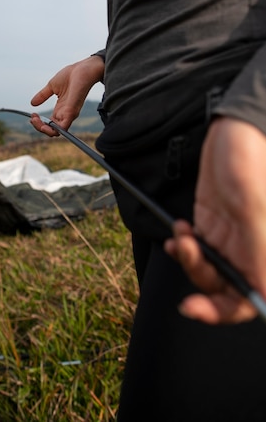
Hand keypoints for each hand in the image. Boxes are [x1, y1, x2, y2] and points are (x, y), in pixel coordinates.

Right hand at [30, 55, 103, 135]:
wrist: (82, 69)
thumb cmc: (71, 76)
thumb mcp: (52, 86)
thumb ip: (43, 96)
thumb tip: (32, 103)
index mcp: (60, 109)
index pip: (49, 123)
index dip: (39, 122)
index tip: (32, 114)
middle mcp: (65, 114)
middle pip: (51, 130)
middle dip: (38, 127)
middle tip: (32, 118)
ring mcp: (69, 114)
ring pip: (55, 132)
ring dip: (42, 129)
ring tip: (35, 119)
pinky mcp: (72, 113)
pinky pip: (62, 128)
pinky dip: (51, 128)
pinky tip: (42, 121)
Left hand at [164, 117, 265, 323]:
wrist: (236, 126)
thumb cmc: (252, 157)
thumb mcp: (253, 205)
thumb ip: (258, 250)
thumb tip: (264, 296)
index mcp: (265, 251)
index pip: (252, 299)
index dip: (226, 311)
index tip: (197, 308)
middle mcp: (251, 248)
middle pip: (226, 288)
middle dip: (200, 280)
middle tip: (183, 257)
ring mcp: (231, 236)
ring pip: (207, 268)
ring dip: (189, 258)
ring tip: (181, 236)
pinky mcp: (214, 222)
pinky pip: (196, 247)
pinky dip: (184, 245)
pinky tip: (179, 231)